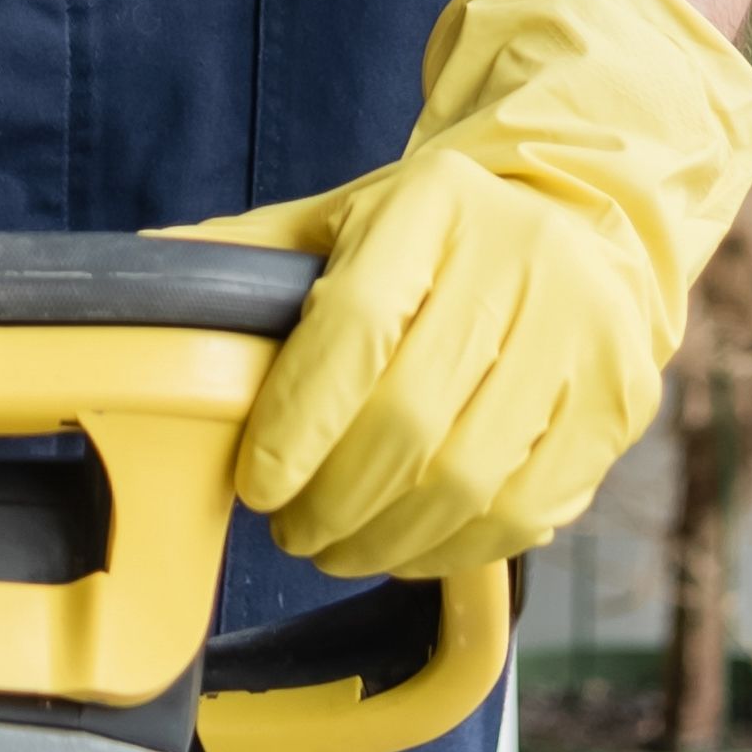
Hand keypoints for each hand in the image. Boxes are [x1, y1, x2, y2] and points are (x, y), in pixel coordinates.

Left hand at [179, 0, 751, 578]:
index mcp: (438, 203)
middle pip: (411, 423)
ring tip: (339, 541)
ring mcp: (588, 335)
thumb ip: (245, 258)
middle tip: (290, 527)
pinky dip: (454, 548)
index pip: (355, 332)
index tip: (256, 482)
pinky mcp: (620, 404)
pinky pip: (526, 512)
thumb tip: (131, 287)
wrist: (583, 210)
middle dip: (332, 501)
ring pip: (469, 483)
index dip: (296, 425)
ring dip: (386, 537)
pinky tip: (410, 541)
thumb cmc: (438, 230)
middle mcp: (526, 261)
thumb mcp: (342, 218)